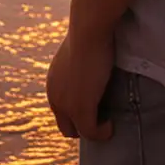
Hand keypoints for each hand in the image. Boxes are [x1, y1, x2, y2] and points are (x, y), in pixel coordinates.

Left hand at [46, 23, 114, 141]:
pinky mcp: (80, 110)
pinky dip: (102, 133)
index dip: (76, 113)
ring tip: (108, 123)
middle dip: (82, 125)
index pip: (61, 109)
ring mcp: (66, 105)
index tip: (96, 108)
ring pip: (77, 131)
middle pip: (65, 126)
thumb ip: (81, 62)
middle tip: (102, 119)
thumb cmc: (89, 32)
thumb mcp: (81, 50)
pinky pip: (91, 132)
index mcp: (53, 82)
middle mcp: (55, 96)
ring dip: (93, 130)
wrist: (88, 32)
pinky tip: (111, 125)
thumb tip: (95, 56)